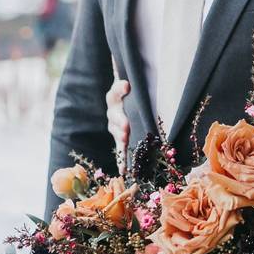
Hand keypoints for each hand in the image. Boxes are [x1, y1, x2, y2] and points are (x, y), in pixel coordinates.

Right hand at [106, 56, 130, 173]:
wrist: (137, 104)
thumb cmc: (138, 93)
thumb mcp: (139, 86)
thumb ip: (130, 84)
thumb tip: (128, 82)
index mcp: (116, 97)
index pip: (114, 91)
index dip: (119, 88)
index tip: (127, 85)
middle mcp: (114, 113)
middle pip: (114, 116)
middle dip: (120, 120)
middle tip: (126, 125)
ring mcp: (118, 128)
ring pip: (117, 133)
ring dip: (122, 138)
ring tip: (126, 140)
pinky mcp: (123, 141)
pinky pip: (122, 151)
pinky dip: (123, 160)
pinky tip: (124, 171)